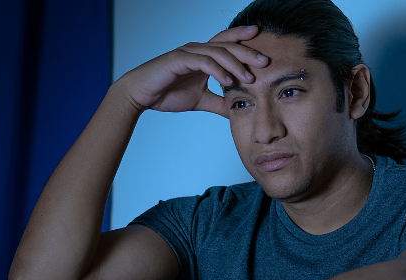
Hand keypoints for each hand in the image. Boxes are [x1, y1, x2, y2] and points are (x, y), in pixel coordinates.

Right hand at [117, 26, 268, 116]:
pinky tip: (228, 80)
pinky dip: (218, 70)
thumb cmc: (165, 94)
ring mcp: (188, 53)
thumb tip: (235, 111)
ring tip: (249, 78)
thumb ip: (218, 103)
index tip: (264, 49)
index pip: (227, 44)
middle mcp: (197, 50)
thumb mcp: (200, 101)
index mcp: (202, 56)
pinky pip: (203, 61)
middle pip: (227, 45)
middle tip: (265, 62)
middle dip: (248, 52)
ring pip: (218, 52)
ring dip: (235, 64)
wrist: (140, 95)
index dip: (244, 42)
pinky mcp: (179, 59)